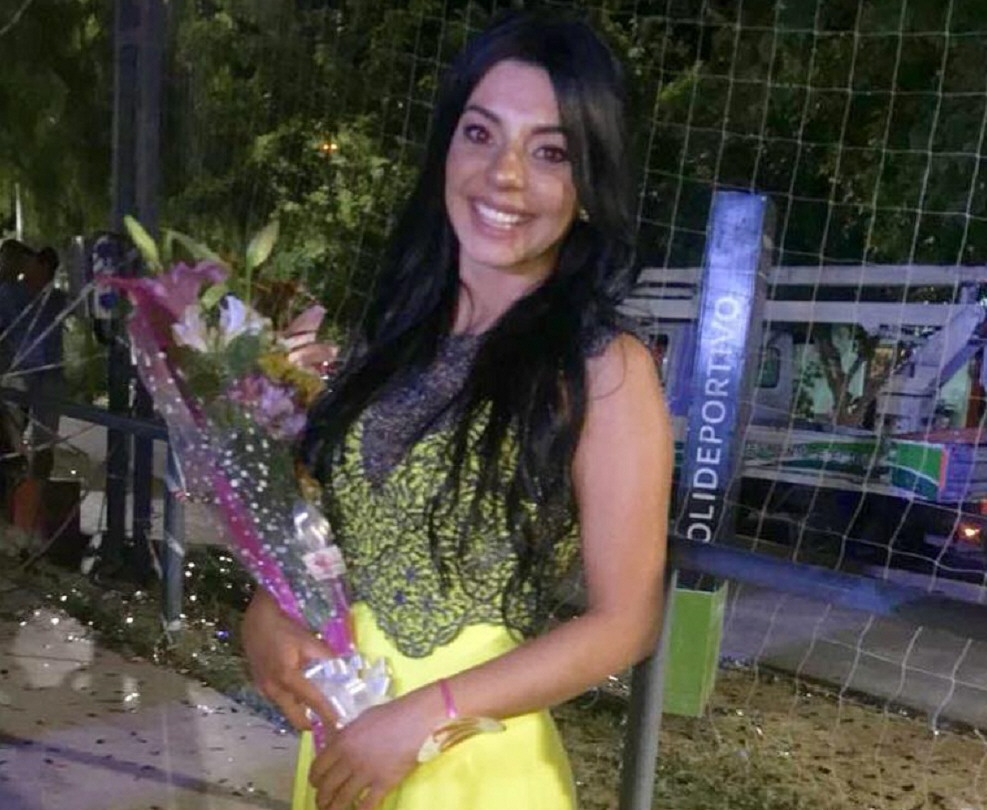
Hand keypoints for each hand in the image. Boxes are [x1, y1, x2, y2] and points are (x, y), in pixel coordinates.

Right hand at [241, 588, 336, 729]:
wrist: (255, 620)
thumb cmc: (283, 627)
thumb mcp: (308, 639)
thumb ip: (326, 656)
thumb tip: (344, 668)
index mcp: (287, 677)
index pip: (312, 701)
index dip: (327, 714)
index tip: (340, 726)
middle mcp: (273, 689)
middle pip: (296, 717)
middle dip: (313, 722)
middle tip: (330, 721)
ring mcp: (264, 689)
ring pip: (287, 709)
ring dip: (302, 710)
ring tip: (321, 706)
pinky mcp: (261, 686)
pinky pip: (280, 699)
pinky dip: (293, 700)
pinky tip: (303, 691)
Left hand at [309, 686, 443, 809]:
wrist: (416, 720)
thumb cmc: (391, 714)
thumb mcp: (361, 720)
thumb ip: (347, 736)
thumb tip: (339, 746)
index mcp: (341, 741)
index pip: (318, 768)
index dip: (314, 780)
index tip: (316, 785)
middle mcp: (349, 759)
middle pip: (327, 787)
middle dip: (322, 799)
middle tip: (323, 803)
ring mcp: (365, 773)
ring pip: (342, 799)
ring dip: (335, 809)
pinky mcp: (383, 783)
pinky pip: (366, 805)